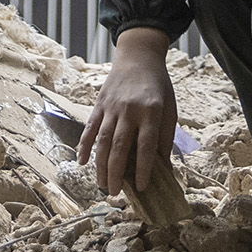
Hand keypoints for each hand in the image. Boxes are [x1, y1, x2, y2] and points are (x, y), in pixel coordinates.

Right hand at [81, 28, 176, 196]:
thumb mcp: (170, 109)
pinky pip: (89, 128)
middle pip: (119, 146)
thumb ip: (166, 137)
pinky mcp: (99, 105)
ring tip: (101, 185)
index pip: (146, 145)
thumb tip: (164, 168)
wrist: (138, 57)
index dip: (144, 168)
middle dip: (116, 173)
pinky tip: (81, 162)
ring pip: (102, 141)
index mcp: (151, 112)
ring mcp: (111, 107)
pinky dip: (84, 146)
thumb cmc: (158, 86)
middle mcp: (129, 110)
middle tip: (115, 193)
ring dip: (100, 165)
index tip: (142, 187)